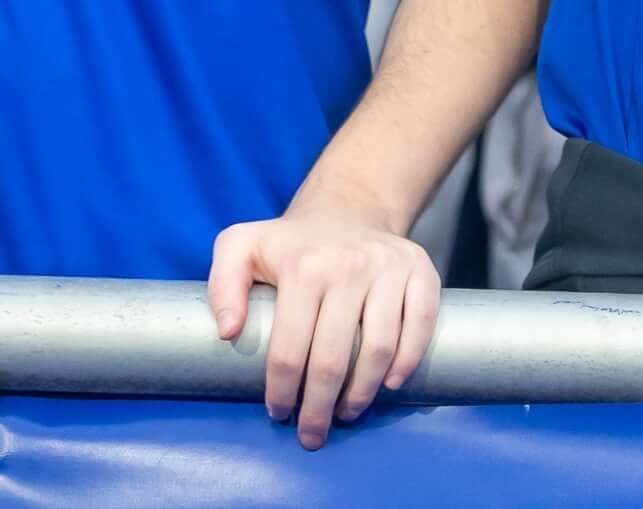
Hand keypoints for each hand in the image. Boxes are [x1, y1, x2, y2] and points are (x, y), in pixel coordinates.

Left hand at [207, 212, 442, 448]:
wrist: (349, 208)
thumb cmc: (290, 243)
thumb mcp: (239, 246)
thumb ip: (221, 285)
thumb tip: (229, 332)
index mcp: (303, 267)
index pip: (290, 349)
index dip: (283, 391)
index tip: (279, 413)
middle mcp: (349, 266)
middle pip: (334, 358)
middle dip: (320, 408)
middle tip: (312, 434)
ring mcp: (389, 268)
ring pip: (380, 348)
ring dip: (362, 393)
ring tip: (347, 413)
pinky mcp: (421, 270)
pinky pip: (421, 324)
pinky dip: (407, 361)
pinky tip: (389, 385)